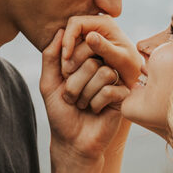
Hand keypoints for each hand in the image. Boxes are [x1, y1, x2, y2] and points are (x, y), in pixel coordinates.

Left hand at [40, 30, 126, 161]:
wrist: (72, 142)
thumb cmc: (61, 112)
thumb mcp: (48, 82)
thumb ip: (50, 56)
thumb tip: (60, 30)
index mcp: (85, 61)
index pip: (81, 47)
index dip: (67, 66)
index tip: (62, 83)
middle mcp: (102, 67)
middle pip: (92, 60)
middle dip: (74, 84)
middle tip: (71, 98)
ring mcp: (114, 80)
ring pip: (103, 73)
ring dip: (85, 94)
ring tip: (83, 105)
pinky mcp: (124, 96)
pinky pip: (110, 90)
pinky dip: (96, 104)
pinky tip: (95, 111)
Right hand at [61, 15, 142, 88]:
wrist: (134, 75)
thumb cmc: (130, 67)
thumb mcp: (120, 59)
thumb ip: (105, 48)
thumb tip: (89, 36)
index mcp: (105, 23)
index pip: (76, 23)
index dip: (68, 38)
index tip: (66, 56)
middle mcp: (96, 25)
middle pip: (71, 32)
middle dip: (67, 50)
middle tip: (67, 69)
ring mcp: (91, 34)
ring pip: (70, 42)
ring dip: (68, 57)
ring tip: (71, 73)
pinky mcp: (88, 44)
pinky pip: (73, 49)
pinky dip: (72, 60)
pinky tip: (75, 73)